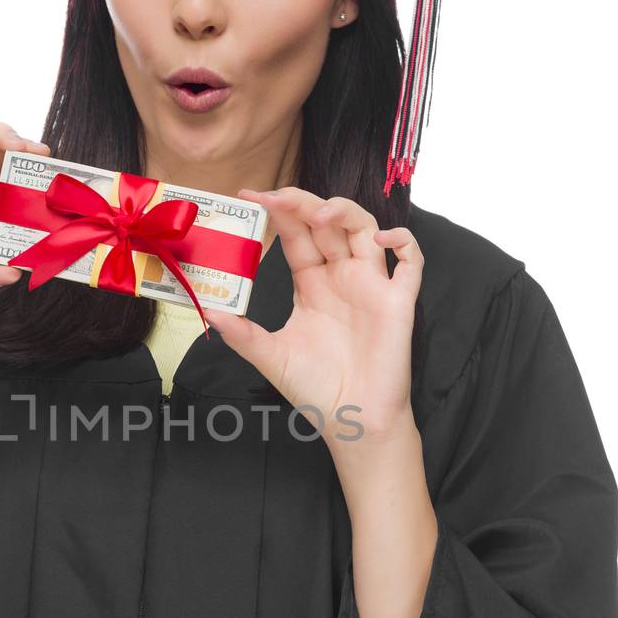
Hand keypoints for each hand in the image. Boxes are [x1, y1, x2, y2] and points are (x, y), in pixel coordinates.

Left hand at [203, 190, 422, 445]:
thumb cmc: (315, 389)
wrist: (352, 421)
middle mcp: (341, 276)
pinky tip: (379, 239)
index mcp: (311, 283)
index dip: (277, 211)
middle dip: (302, 202)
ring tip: (319, 212)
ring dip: (345, 211)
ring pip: (364, 227)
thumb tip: (206, 310)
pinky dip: (402, 240)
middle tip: (275, 195)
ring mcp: (370, 285)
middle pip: (326, 221)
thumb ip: (241, 332)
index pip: (296, 233)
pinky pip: (411, 260)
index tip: (248, 196)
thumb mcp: (270, 356)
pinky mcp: (398, 301)